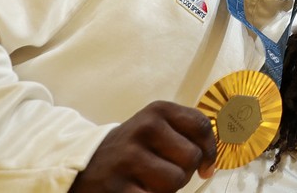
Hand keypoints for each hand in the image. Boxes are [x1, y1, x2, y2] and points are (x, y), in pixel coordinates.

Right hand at [69, 101, 216, 192]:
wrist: (86, 164)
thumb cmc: (132, 148)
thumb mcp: (156, 127)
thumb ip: (186, 133)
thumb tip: (210, 164)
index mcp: (158, 111)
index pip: (201, 126)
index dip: (210, 150)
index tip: (206, 165)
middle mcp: (144, 129)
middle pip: (191, 157)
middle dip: (185, 171)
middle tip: (165, 171)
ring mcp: (129, 158)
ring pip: (176, 180)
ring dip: (168, 188)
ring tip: (150, 181)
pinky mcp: (118, 187)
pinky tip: (141, 191)